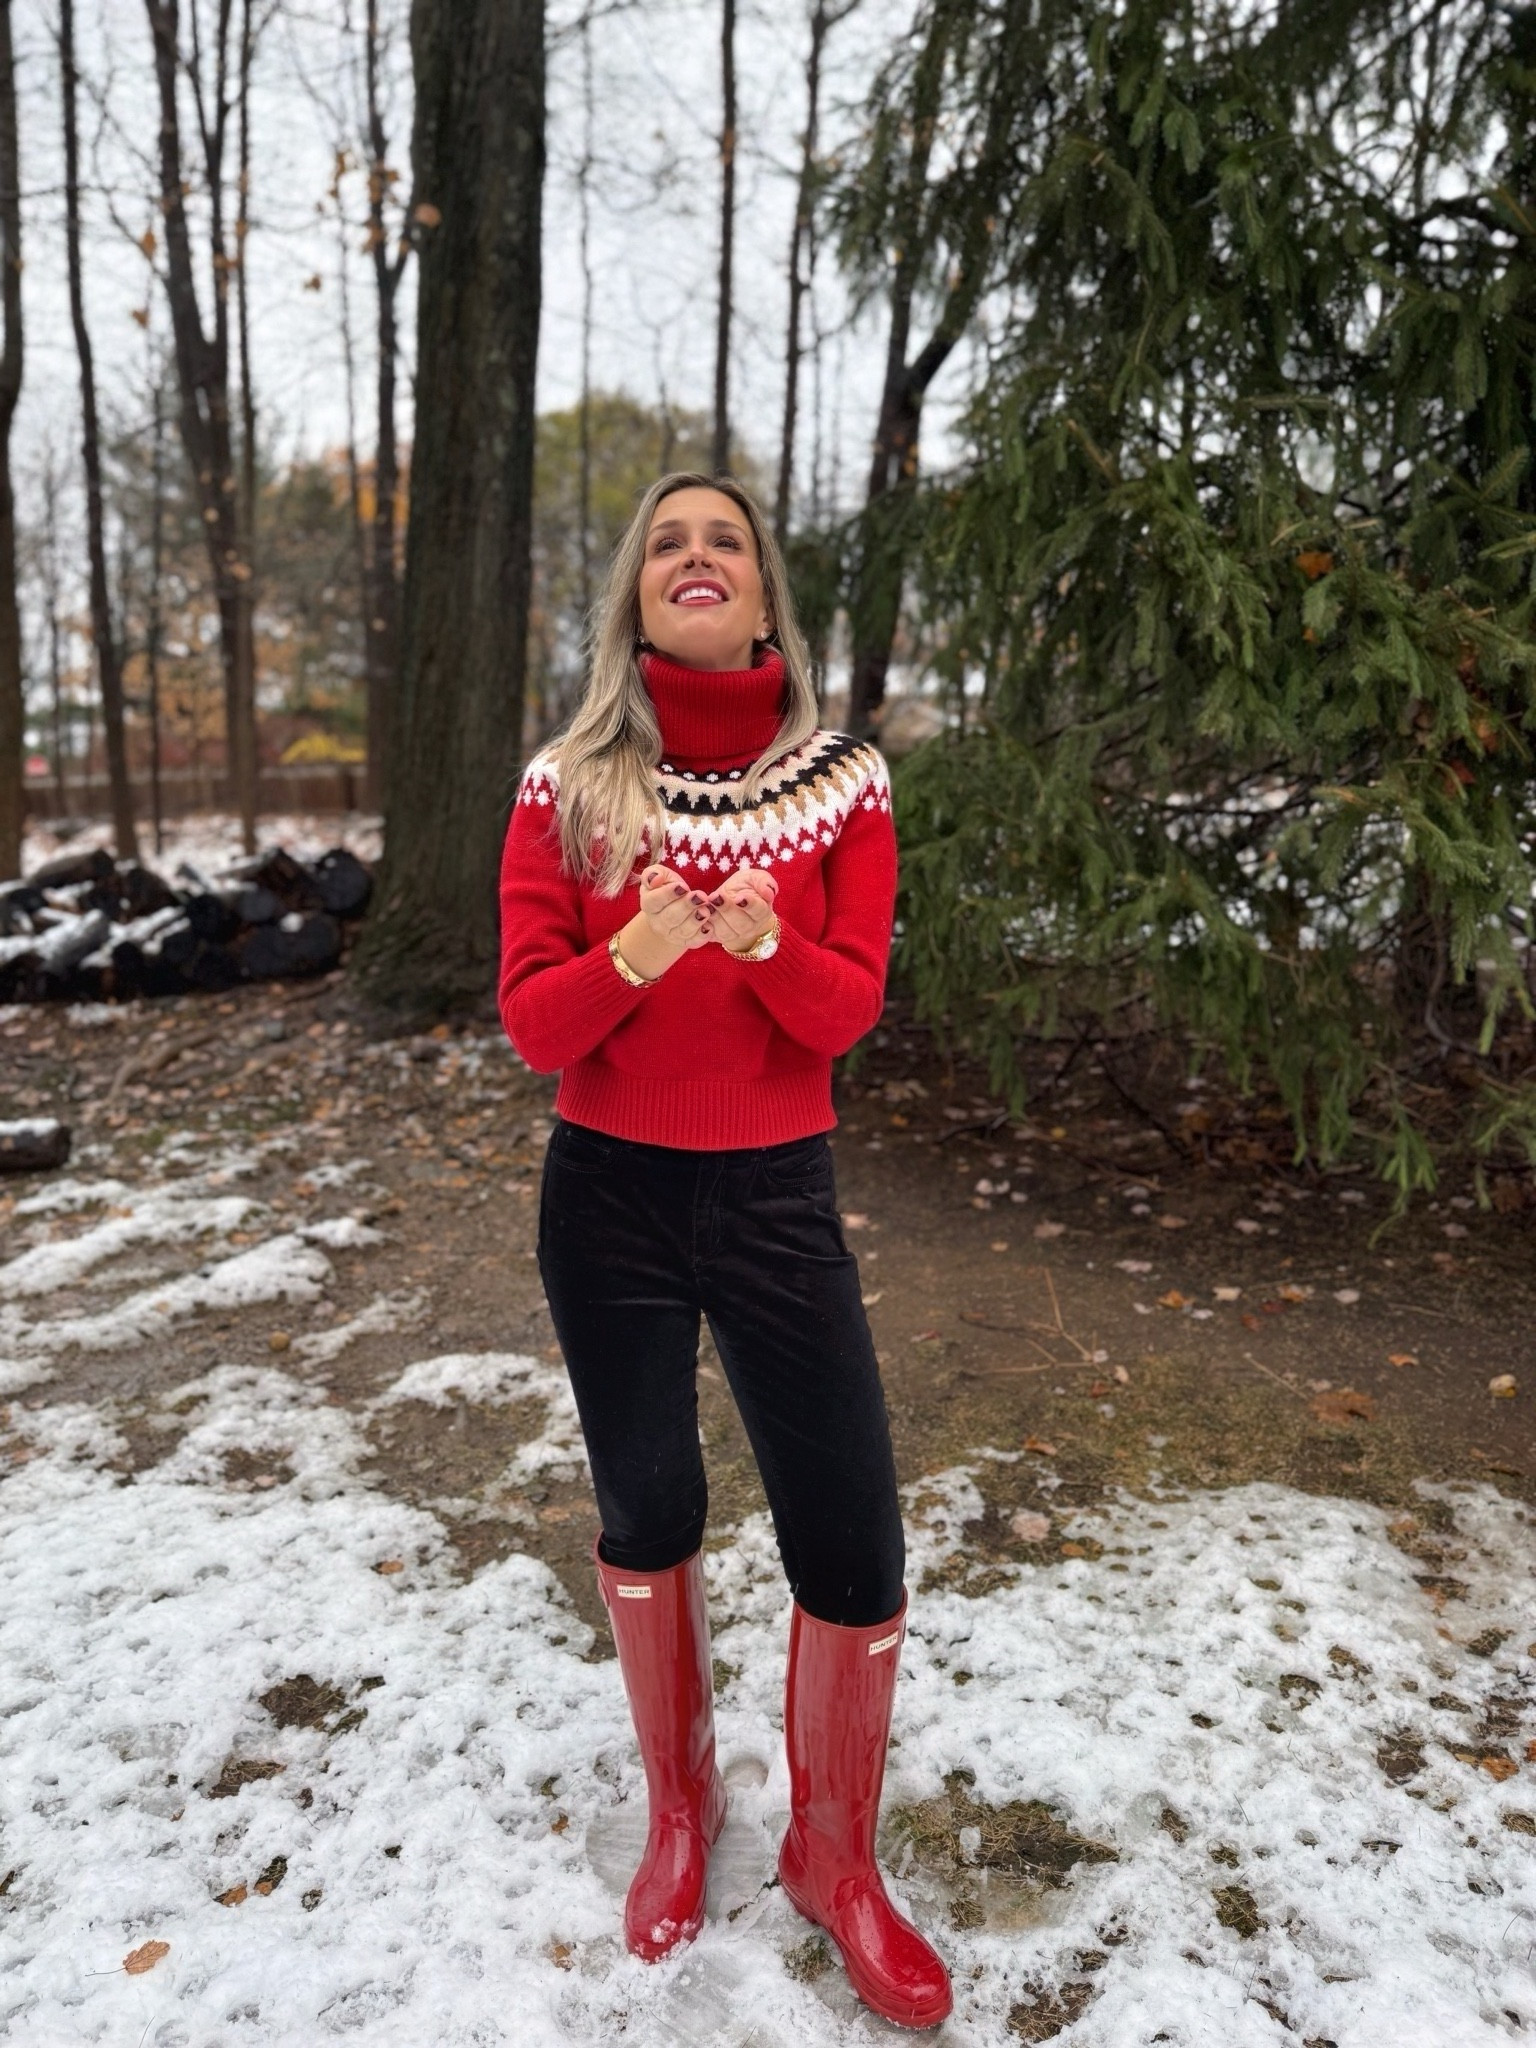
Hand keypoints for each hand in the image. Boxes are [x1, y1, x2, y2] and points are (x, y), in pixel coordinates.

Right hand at [613, 865, 713, 981]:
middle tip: (701, 897)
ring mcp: (671, 934)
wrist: (675, 908)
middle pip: (670, 917)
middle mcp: (657, 922)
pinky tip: (710, 925)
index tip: (682, 887)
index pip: (654, 901)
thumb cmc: (669, 888)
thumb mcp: (662, 876)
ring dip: (695, 921)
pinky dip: (703, 935)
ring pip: (682, 931)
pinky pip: (694, 941)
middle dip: (686, 906)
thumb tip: (654, 878)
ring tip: (707, 910)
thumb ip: (653, 873)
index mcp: (649, 904)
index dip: (668, 894)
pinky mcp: (686, 942)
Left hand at [706, 865, 779, 955]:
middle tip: (716, 896)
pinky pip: (712, 936)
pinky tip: (699, 914)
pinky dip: (705, 926)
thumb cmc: (745, 886)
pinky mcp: (718, 937)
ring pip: (726, 932)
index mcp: (762, 912)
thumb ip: (763, 881)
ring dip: (715, 918)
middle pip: (741, 924)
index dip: (750, 905)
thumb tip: (769, 892)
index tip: (739, 897)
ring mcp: (734, 934)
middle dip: (727, 910)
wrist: (731, 898)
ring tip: (707, 904)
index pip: (759, 911)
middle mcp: (750, 927)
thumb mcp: (754, 877)